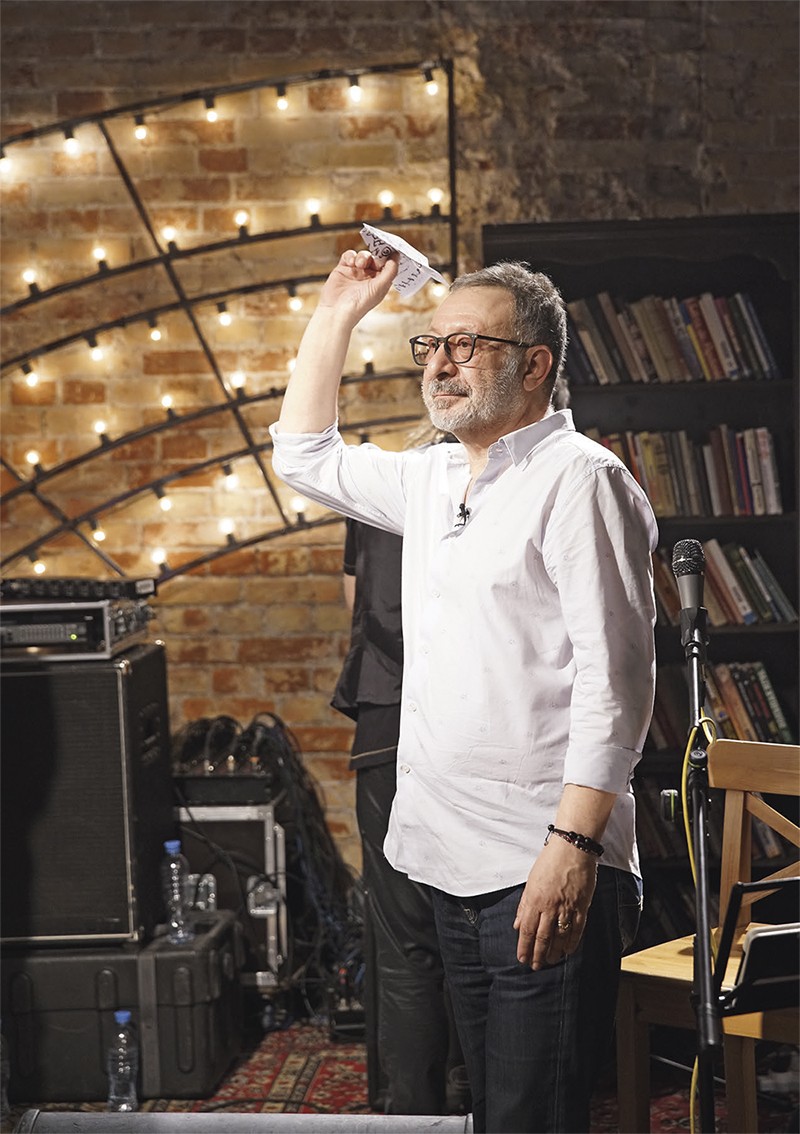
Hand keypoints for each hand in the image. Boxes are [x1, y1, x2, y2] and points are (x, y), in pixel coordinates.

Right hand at [318, 249, 398, 324]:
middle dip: (376, 254)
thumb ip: (390, 271)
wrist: (336, 311)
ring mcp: (355, 273)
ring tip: (360, 264)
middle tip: (377, 249)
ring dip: (363, 256)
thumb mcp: (380, 287)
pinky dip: (351, 256)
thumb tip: (397, 255)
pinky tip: (351, 263)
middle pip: (376, 258)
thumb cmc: (360, 303)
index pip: (388, 265)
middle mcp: (368, 278)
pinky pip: (349, 256)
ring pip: (363, 256)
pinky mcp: (343, 269)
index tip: (392, 246)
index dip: (391, 256)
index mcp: (380, 283)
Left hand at [512, 838, 597, 969]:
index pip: (527, 930)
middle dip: (537, 954)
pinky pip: (577, 929)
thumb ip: (524, 905)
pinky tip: (568, 951)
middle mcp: (550, 906)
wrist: (573, 848)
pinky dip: (572, 942)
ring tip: (550, 961)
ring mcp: (567, 907)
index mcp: (535, 899)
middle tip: (535, 966)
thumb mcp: (531, 881)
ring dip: (554, 952)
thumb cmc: (550, 861)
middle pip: (542, 937)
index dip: (524, 947)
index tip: (522, 958)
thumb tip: (518, 925)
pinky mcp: (582, 906)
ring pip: (559, 936)